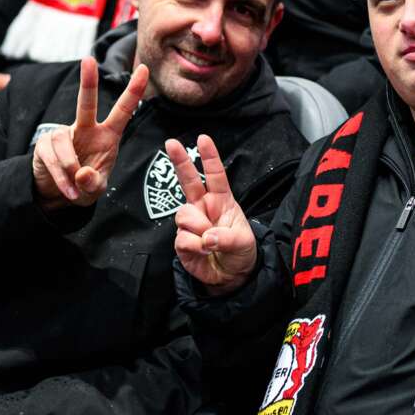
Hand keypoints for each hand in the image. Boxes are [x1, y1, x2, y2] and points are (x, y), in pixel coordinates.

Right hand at [31, 56, 146, 207]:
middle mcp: (85, 128)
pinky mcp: (44, 144)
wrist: (57, 193)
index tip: (144, 69)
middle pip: (86, 103)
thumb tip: (82, 173)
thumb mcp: (95, 189)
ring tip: (74, 189)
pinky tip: (67, 189)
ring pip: (64, 146)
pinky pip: (52, 158)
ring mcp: (62, 134)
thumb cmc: (85, 185)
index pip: (123, 110)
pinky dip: (61, 178)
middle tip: (89, 59)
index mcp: (107, 135)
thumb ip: (93, 183)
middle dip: (88, 81)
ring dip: (70, 171)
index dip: (133, 90)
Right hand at [173, 135, 254, 294]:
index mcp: (222, 200)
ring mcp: (190, 223)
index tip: (203, 138)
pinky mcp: (181, 241)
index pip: (215, 175)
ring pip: (183, 215)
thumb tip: (207, 237)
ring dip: (198, 229)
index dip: (210, 157)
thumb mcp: (243, 243)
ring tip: (210, 242)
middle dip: (180, 160)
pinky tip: (202, 252)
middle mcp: (203, 207)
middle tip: (171, 142)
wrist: (231, 277)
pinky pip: (182, 239)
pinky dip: (194, 247)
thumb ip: (227, 238)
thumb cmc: (240, 252)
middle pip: (188, 180)